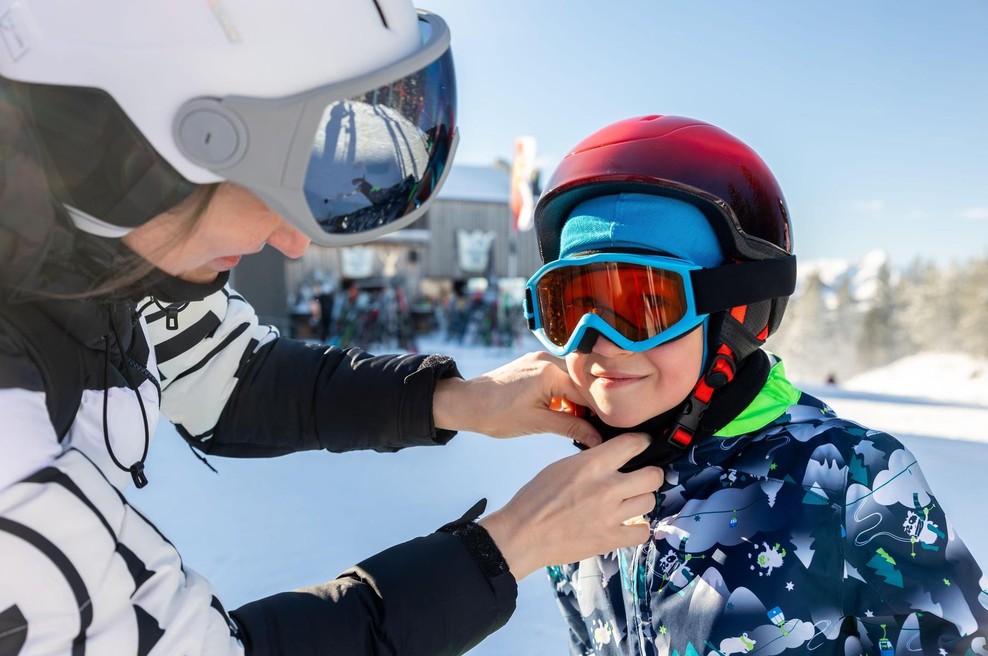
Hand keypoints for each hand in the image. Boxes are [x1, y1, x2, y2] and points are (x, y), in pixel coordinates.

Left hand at [433, 351, 600, 446]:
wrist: (466, 403)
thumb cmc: (496, 414)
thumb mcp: (537, 423)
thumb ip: (571, 428)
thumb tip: (596, 439)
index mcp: (550, 373)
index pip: (588, 392)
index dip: (599, 412)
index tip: (609, 428)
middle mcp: (548, 359)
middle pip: (582, 382)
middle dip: (589, 405)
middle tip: (595, 427)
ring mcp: (540, 359)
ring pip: (570, 379)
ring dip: (576, 399)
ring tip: (577, 422)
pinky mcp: (533, 363)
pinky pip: (557, 376)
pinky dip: (562, 393)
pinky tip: (561, 410)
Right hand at [478, 432, 662, 579]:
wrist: (523, 534)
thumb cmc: (535, 500)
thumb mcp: (561, 467)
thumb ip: (590, 460)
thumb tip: (612, 458)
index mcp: (591, 465)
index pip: (633, 444)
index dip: (643, 442)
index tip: (643, 445)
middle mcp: (606, 488)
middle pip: (653, 475)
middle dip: (650, 474)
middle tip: (642, 477)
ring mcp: (611, 515)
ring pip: (650, 502)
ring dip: (642, 500)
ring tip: (630, 502)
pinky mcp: (610, 539)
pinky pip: (643, 532)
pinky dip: (638, 528)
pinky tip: (628, 524)